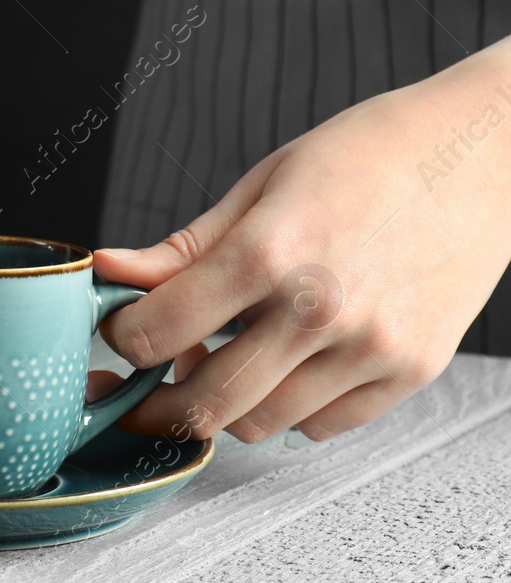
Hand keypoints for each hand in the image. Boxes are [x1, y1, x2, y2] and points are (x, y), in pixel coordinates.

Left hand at [88, 38, 510, 442]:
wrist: (483, 156)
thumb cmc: (369, 156)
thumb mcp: (260, 185)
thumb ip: (183, 247)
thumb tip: (108, 271)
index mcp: (270, 251)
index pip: (160, 331)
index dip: (121, 338)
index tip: (117, 331)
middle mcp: (321, 310)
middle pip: (205, 403)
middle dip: (152, 403)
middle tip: (134, 386)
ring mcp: (371, 350)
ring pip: (261, 425)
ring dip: (223, 404)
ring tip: (216, 359)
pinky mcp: (411, 372)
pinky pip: (322, 425)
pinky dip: (287, 408)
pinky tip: (282, 364)